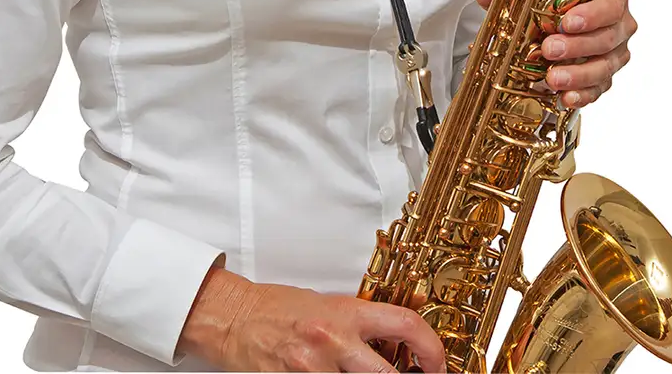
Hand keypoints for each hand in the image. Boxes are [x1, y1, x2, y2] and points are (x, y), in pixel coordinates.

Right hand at [178, 266, 445, 372]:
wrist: (233, 317)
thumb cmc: (276, 309)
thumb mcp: (325, 304)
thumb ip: (358, 327)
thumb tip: (393, 347)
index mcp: (344, 313)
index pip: (404, 324)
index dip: (432, 348)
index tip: (438, 364)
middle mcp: (333, 341)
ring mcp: (313, 369)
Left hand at [476, 0, 636, 109]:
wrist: (555, 25)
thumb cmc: (553, 2)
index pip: (612, 3)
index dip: (593, 14)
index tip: (567, 22)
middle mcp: (618, 27)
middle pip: (607, 38)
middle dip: (577, 46)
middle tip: (549, 49)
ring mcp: (613, 55)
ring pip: (604, 67)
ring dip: (578, 74)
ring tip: (552, 78)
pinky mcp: (604, 78)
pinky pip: (598, 90)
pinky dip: (581, 95)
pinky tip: (564, 98)